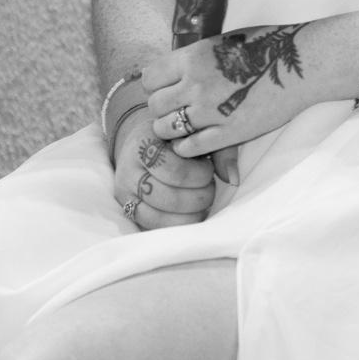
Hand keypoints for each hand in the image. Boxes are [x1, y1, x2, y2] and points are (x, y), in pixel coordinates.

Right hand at [112, 107, 215, 230]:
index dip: (199, 174)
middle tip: (209, 187)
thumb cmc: (179, 136)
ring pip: (157, 216)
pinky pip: (151, 226)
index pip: (174, 169)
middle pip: (167, 196)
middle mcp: (128, 169)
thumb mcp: (199, 133)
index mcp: (144, 143)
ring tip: (203, 201)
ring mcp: (125, 192)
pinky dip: (176, 224)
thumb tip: (233, 179)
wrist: (144, 140)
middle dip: (198, 196)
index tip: (209, 169)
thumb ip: (220, 150)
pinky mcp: (128, 209)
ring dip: (189, 213)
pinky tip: (192, 214)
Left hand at [140, 23, 315, 163]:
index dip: (157, 85)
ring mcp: (211, 111)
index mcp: (193, 57)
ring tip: (188, 126)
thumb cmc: (269, 45)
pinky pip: (190, 148)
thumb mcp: (224, 42)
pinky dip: (188, 148)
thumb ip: (195, 59)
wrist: (303, 64)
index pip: (149, 78)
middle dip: (164, 109)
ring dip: (173, 130)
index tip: (170, 87)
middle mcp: (196, 84)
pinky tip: (199, 140)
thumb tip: (172, 72)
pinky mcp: (228, 133)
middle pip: (155, 106)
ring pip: (166, 129)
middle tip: (180, 109)